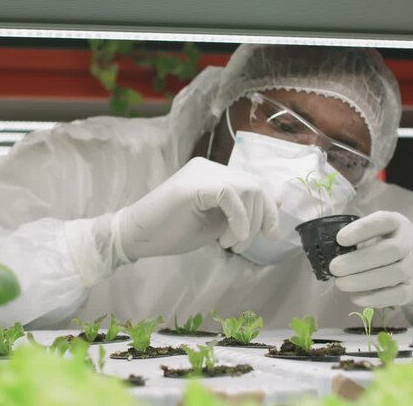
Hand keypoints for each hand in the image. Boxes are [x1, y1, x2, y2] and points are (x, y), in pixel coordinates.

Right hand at [117, 157, 278, 259]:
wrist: (136, 237)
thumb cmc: (173, 232)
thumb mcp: (217, 222)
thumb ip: (242, 211)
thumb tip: (276, 203)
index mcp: (213, 174)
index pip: (253, 182)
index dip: (268, 208)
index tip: (270, 234)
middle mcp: (208, 167)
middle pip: (255, 184)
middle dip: (263, 217)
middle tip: (245, 244)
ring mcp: (200, 174)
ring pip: (247, 188)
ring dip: (248, 223)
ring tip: (230, 244)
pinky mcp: (193, 186)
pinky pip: (229, 194)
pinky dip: (239, 219)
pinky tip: (230, 238)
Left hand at [329, 211, 412, 311]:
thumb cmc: (382, 245)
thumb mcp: (374, 233)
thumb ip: (355, 238)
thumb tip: (329, 251)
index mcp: (397, 223)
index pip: (384, 221)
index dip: (362, 229)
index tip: (340, 239)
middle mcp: (410, 243)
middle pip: (390, 251)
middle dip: (359, 260)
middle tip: (334, 268)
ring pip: (394, 274)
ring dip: (364, 280)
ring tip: (340, 283)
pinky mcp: (411, 289)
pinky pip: (396, 295)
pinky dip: (374, 298)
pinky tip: (355, 297)